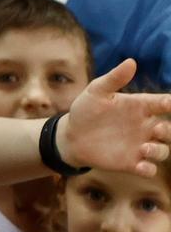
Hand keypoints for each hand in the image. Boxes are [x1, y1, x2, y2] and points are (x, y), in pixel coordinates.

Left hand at [59, 59, 170, 176]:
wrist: (70, 136)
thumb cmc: (85, 110)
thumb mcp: (96, 91)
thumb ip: (114, 79)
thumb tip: (131, 62)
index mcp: (140, 106)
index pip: (163, 104)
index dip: (169, 104)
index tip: (168, 104)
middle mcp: (144, 126)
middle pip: (169, 130)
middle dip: (169, 130)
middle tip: (157, 129)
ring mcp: (139, 145)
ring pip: (162, 150)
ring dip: (159, 150)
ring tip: (144, 148)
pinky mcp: (130, 162)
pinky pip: (148, 169)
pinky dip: (148, 169)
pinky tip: (140, 166)